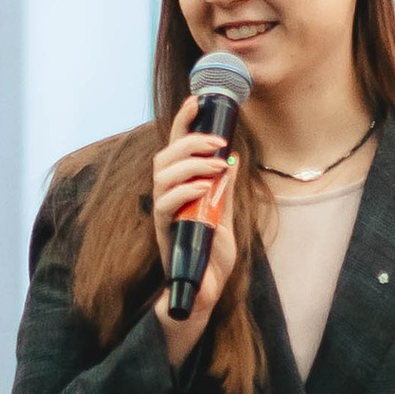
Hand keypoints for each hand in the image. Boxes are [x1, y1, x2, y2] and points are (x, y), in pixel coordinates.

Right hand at [149, 95, 240, 366]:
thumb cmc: (211, 259)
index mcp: (180, 189)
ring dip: (190, 164)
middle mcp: (166, 197)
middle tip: (217, 142)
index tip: (198, 99)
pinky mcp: (164, 232)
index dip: (183, 122)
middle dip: (189, 141)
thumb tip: (231, 159)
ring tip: (216, 166)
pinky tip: (204, 190)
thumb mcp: (225, 218)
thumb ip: (225, 191)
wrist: (203, 294)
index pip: (175, 148)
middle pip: (164, 157)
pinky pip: (165, 204)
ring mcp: (163, 214)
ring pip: (162, 175)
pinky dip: (184, 191)